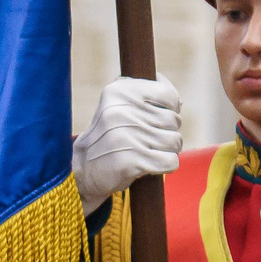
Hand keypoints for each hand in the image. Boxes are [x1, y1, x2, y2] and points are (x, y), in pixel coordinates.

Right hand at [73, 78, 182, 212]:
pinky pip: (171, 161)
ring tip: (150, 151)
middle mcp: (121, 112)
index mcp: (118, 92)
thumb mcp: (117, 106)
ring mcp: (126, 137)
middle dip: (168, 132)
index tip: (157, 118)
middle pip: (173, 120)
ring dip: (168, 150)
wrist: (83, 170)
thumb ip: (145, 95)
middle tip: (150, 139)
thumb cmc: (109, 136)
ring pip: (175, 141)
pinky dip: (166, 165)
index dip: (170, 109)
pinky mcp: (133, 161)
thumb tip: (177, 100)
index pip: (167, 94)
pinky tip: (151, 164)